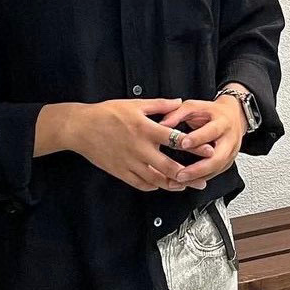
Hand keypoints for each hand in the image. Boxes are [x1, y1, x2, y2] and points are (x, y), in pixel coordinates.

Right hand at [62, 98, 214, 191]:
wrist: (81, 128)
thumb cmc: (107, 113)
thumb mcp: (134, 104)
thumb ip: (159, 105)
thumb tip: (179, 103)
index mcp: (145, 129)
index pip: (175, 140)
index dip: (194, 146)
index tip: (208, 151)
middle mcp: (139, 148)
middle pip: (168, 167)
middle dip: (188, 175)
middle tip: (201, 180)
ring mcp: (130, 163)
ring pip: (155, 180)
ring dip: (172, 185)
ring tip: (184, 186)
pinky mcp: (120, 172)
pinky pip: (140, 184)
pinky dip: (153, 186)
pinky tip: (161, 185)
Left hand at [154, 94, 246, 185]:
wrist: (233, 116)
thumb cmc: (211, 112)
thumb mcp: (194, 107)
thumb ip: (178, 113)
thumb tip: (162, 125)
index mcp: (223, 122)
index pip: (212, 131)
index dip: (198, 138)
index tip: (183, 144)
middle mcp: (229, 139)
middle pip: (217, 158)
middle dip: (198, 169)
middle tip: (180, 174)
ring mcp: (230, 153)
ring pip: (215, 169)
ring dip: (196, 178)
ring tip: (178, 182)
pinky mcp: (227, 163)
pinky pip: (213, 174)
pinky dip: (199, 179)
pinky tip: (185, 183)